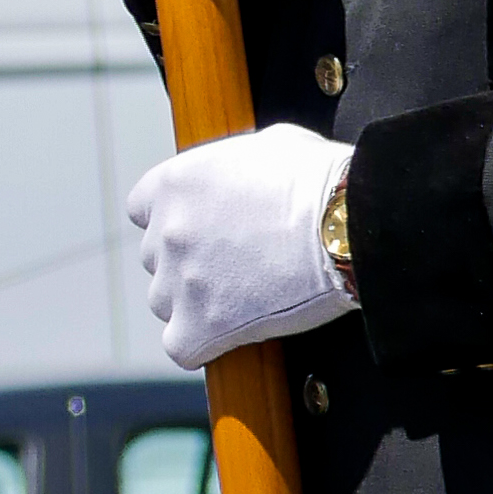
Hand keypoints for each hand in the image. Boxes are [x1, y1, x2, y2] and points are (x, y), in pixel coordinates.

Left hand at [126, 126, 346, 368]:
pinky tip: (230, 337)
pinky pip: (180, 347)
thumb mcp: (274, 146)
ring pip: (165, 304)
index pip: (142, 210)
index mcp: (175, 183)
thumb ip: (240, 163)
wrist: (350, 227)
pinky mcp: (202, 325)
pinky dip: (202, 345)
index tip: (203, 231)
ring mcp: (181, 280)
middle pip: (156, 260)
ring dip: (194, 305)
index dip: (174, 222)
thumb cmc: (322, 183)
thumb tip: (250, 173)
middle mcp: (167, 231)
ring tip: (240, 303)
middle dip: (188, 265)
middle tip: (234, 269)